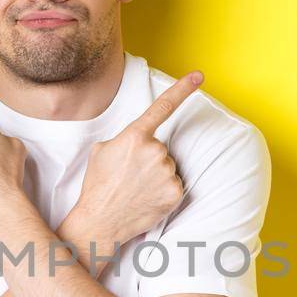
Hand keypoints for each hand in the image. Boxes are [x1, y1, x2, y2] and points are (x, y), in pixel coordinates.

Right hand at [70, 70, 203, 246]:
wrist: (100, 221)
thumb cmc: (98, 185)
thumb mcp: (101, 150)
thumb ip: (125, 137)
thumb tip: (139, 140)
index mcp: (135, 136)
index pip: (163, 106)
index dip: (183, 88)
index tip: (199, 76)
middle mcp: (154, 150)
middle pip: (161, 147)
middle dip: (148, 158)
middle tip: (129, 175)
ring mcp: (167, 172)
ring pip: (168, 167)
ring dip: (156, 175)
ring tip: (136, 189)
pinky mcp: (175, 192)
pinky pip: (174, 184)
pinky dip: (163, 191)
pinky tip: (146, 199)